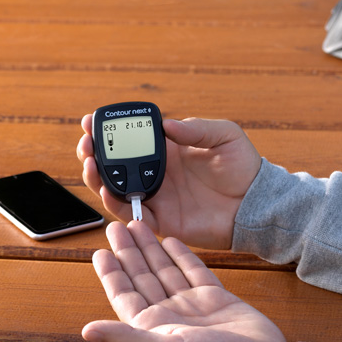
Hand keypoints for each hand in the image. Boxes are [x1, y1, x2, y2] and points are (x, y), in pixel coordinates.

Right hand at [77, 116, 260, 248]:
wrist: (256, 204)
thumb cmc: (244, 167)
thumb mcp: (224, 136)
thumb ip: (197, 128)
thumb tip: (167, 125)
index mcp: (168, 150)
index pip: (130, 138)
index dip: (108, 130)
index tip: (91, 121)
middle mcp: (157, 173)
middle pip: (114, 163)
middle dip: (93, 152)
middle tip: (85, 144)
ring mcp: (157, 197)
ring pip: (115, 188)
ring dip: (97, 177)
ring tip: (90, 164)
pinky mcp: (162, 221)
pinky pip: (131, 214)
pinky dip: (114, 204)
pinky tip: (106, 191)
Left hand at [82, 221, 285, 341]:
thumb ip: (126, 337)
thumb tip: (87, 330)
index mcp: (153, 328)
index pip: (124, 295)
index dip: (111, 273)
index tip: (99, 250)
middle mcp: (169, 315)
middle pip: (142, 277)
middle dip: (128, 251)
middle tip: (117, 226)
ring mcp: (192, 305)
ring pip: (165, 270)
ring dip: (151, 249)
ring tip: (139, 225)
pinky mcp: (215, 297)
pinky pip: (193, 270)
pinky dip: (182, 255)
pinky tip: (171, 240)